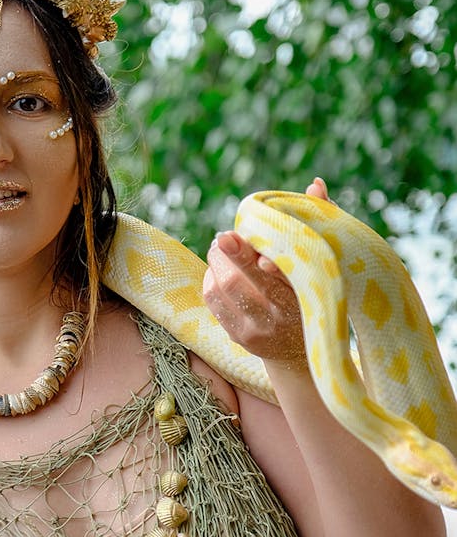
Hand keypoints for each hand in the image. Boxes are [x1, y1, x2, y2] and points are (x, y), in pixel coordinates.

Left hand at [202, 178, 329, 365]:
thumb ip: (318, 223)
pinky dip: (212, 277)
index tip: (238, 241)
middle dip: (227, 254)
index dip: (255, 259)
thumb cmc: (315, 292)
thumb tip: (315, 185)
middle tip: (224, 237)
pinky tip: (221, 269)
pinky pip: (213, 300)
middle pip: (239, 282)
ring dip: (216, 261)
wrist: (304, 351)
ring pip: (221, 287)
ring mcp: (255, 330)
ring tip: (223, 248)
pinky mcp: (237, 336)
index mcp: (303, 298)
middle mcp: (279, 317)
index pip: (278, 277)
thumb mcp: (323, 264)